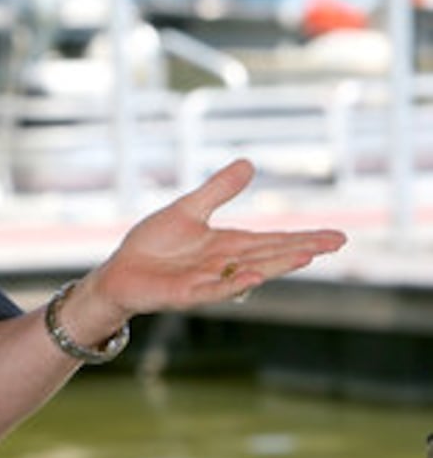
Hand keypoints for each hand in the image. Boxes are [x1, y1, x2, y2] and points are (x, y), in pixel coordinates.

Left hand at [88, 159, 346, 320]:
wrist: (120, 272)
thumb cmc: (154, 244)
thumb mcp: (188, 210)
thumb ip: (218, 191)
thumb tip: (250, 163)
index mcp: (228, 246)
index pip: (272, 240)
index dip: (304, 238)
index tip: (338, 236)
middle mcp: (225, 265)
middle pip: (270, 255)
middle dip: (302, 249)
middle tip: (336, 242)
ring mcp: (208, 281)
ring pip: (249, 272)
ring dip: (276, 265)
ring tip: (306, 255)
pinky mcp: (186, 294)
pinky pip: (213, 290)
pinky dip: (233, 285)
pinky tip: (254, 278)